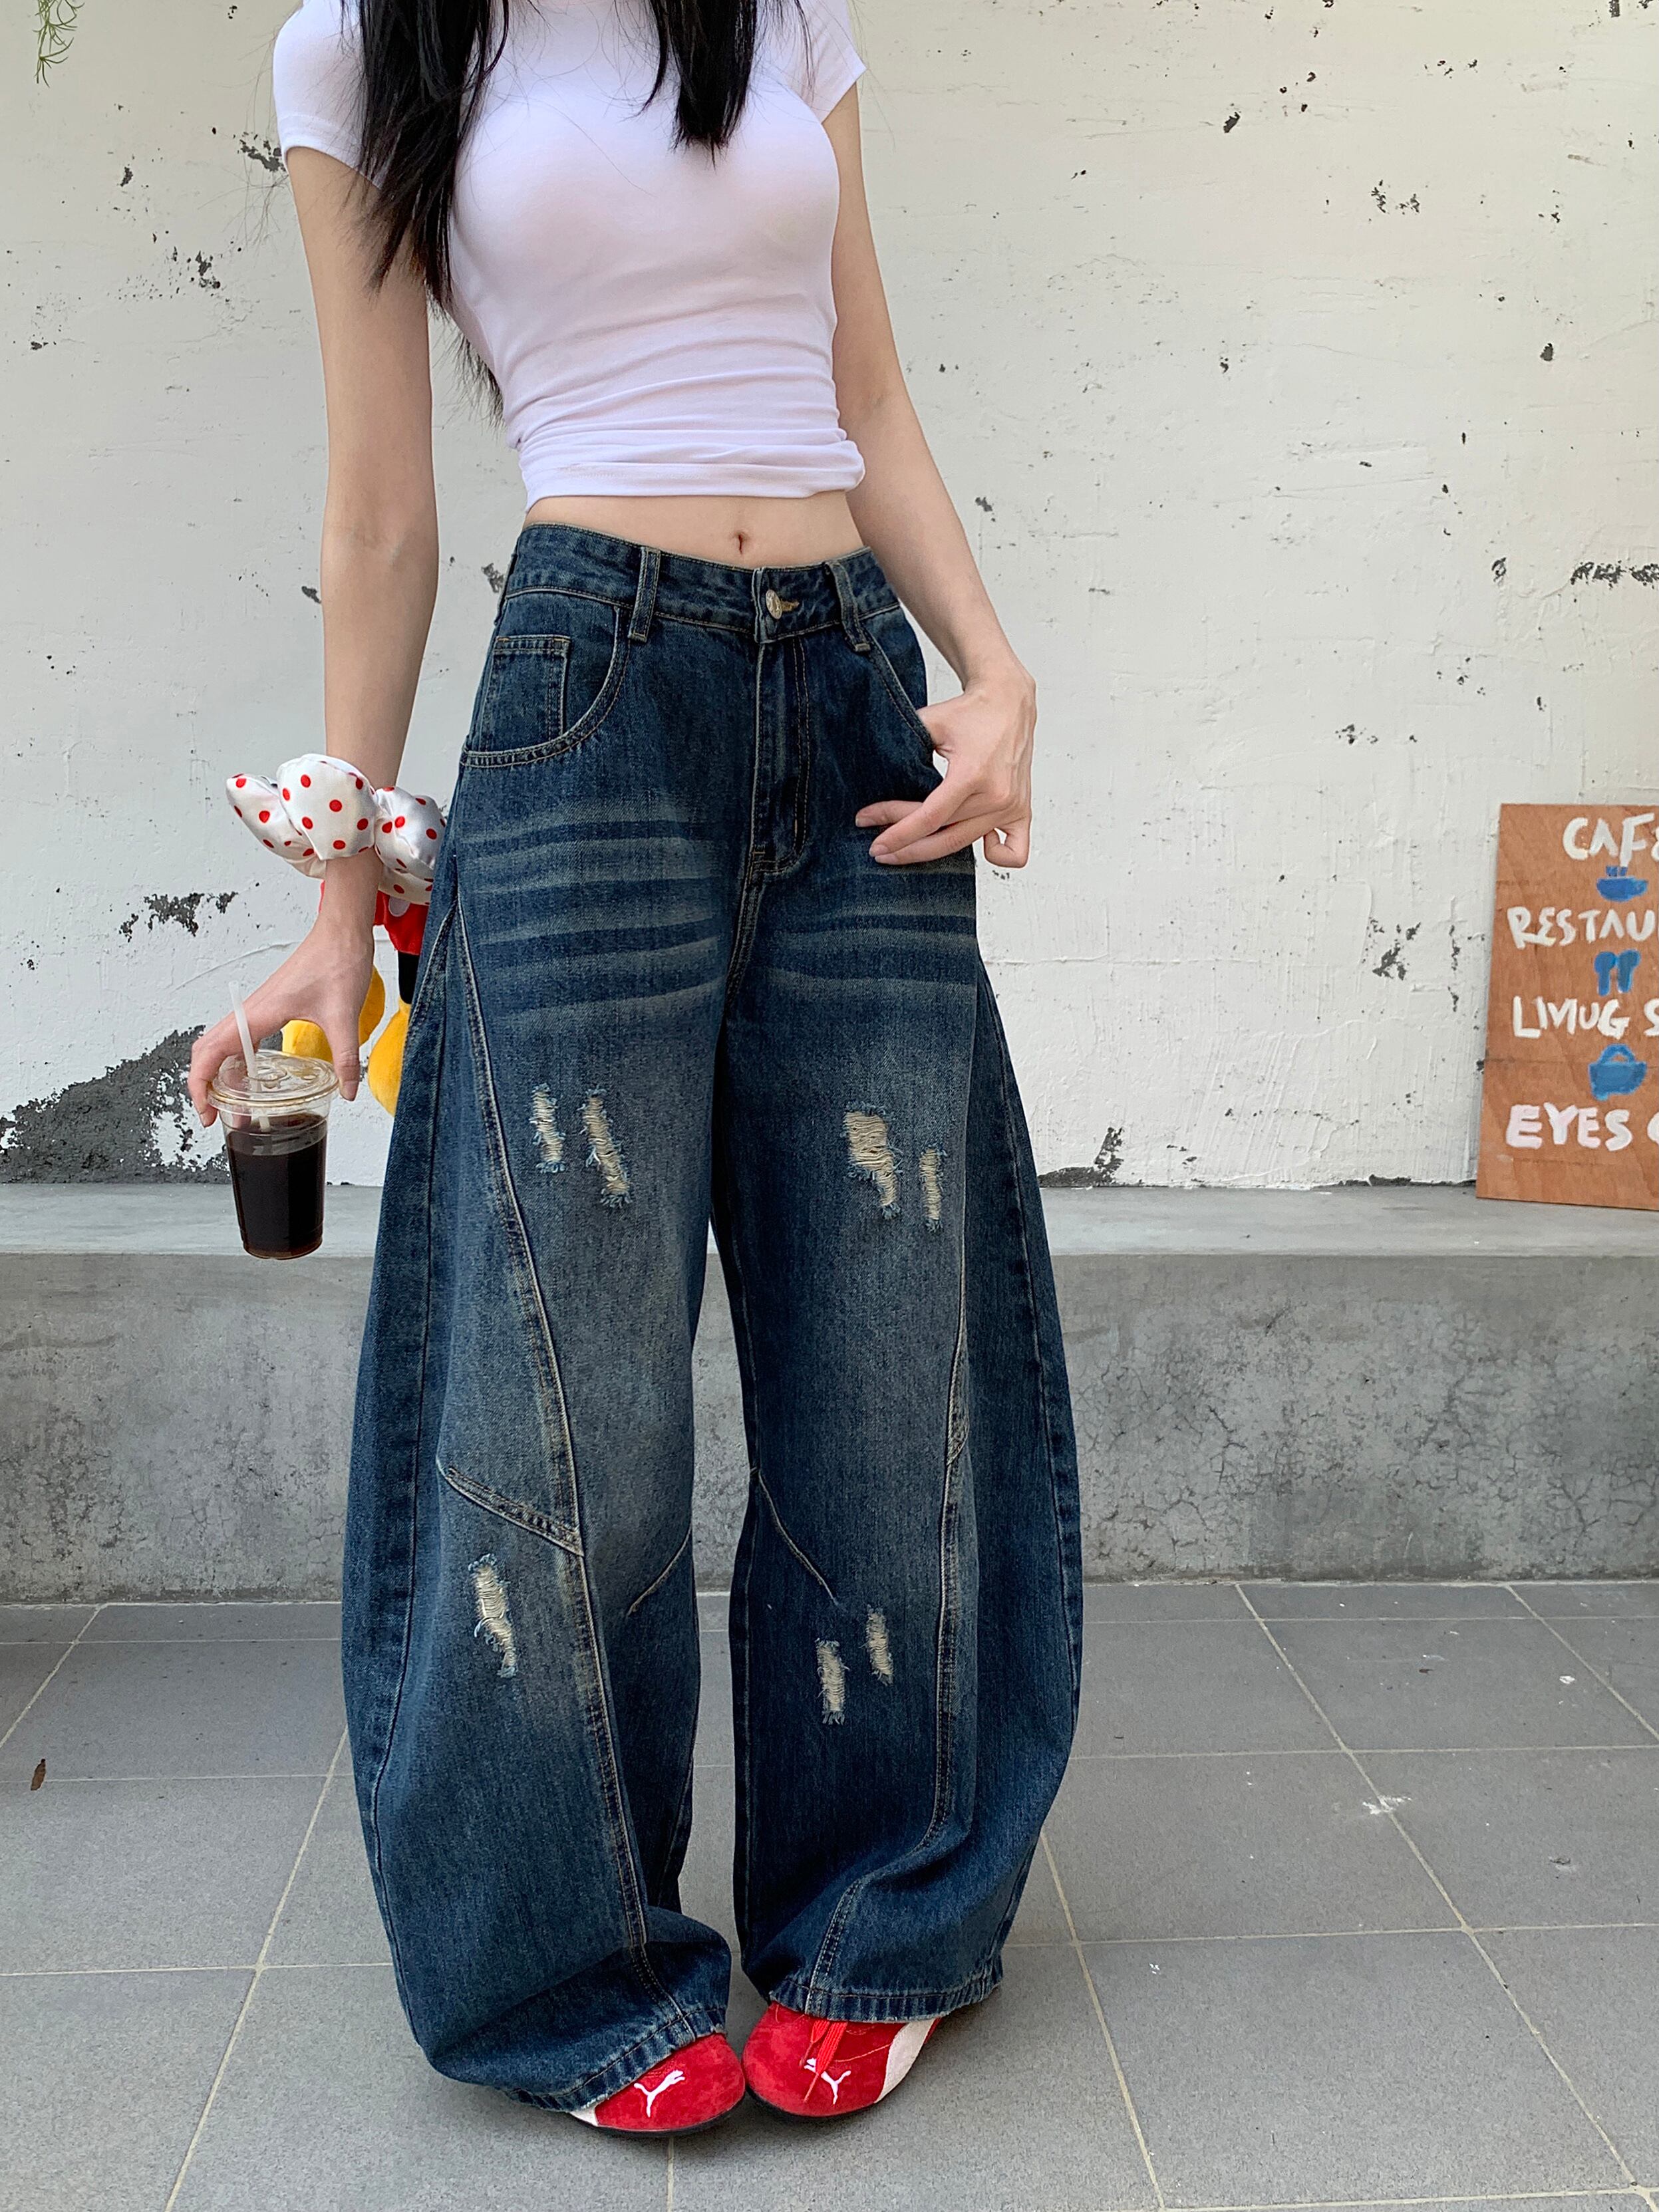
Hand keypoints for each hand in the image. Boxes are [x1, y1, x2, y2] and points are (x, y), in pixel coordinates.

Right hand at [189, 906, 376, 1121]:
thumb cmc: (337, 962)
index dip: (201, 1085)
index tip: (206, 1112)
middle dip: (204, 1086)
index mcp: (259, 1013)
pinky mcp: (270, 1006)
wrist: (341, 934)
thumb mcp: (344, 1015)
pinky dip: (236, 1059)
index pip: (212, 1052)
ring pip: (221, 1043)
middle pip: (207, 1050)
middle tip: (216, 1116)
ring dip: (219, 1074)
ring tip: (233, 1104)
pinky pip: (240, 1036)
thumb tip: (347, 1091)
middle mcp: (251, 1011)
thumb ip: (346, 1057)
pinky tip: (252, 1076)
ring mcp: (258, 1008)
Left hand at [855, 661, 1036, 867]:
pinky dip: (996, 856)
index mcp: (973, 772)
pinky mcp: (1022, 810)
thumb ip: (903, 748)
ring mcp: (1012, 806)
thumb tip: (870, 774)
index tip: (873, 837)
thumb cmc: (971, 712)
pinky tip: (978, 844)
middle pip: (942, 835)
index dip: (897, 832)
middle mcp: (996, 794)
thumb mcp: (930, 722)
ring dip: (931, 851)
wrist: (1009, 701)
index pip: (930, 817)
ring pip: (965, 844)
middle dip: (904, 846)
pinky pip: (1015, 852)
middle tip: (878, 850)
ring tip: (905, 848)